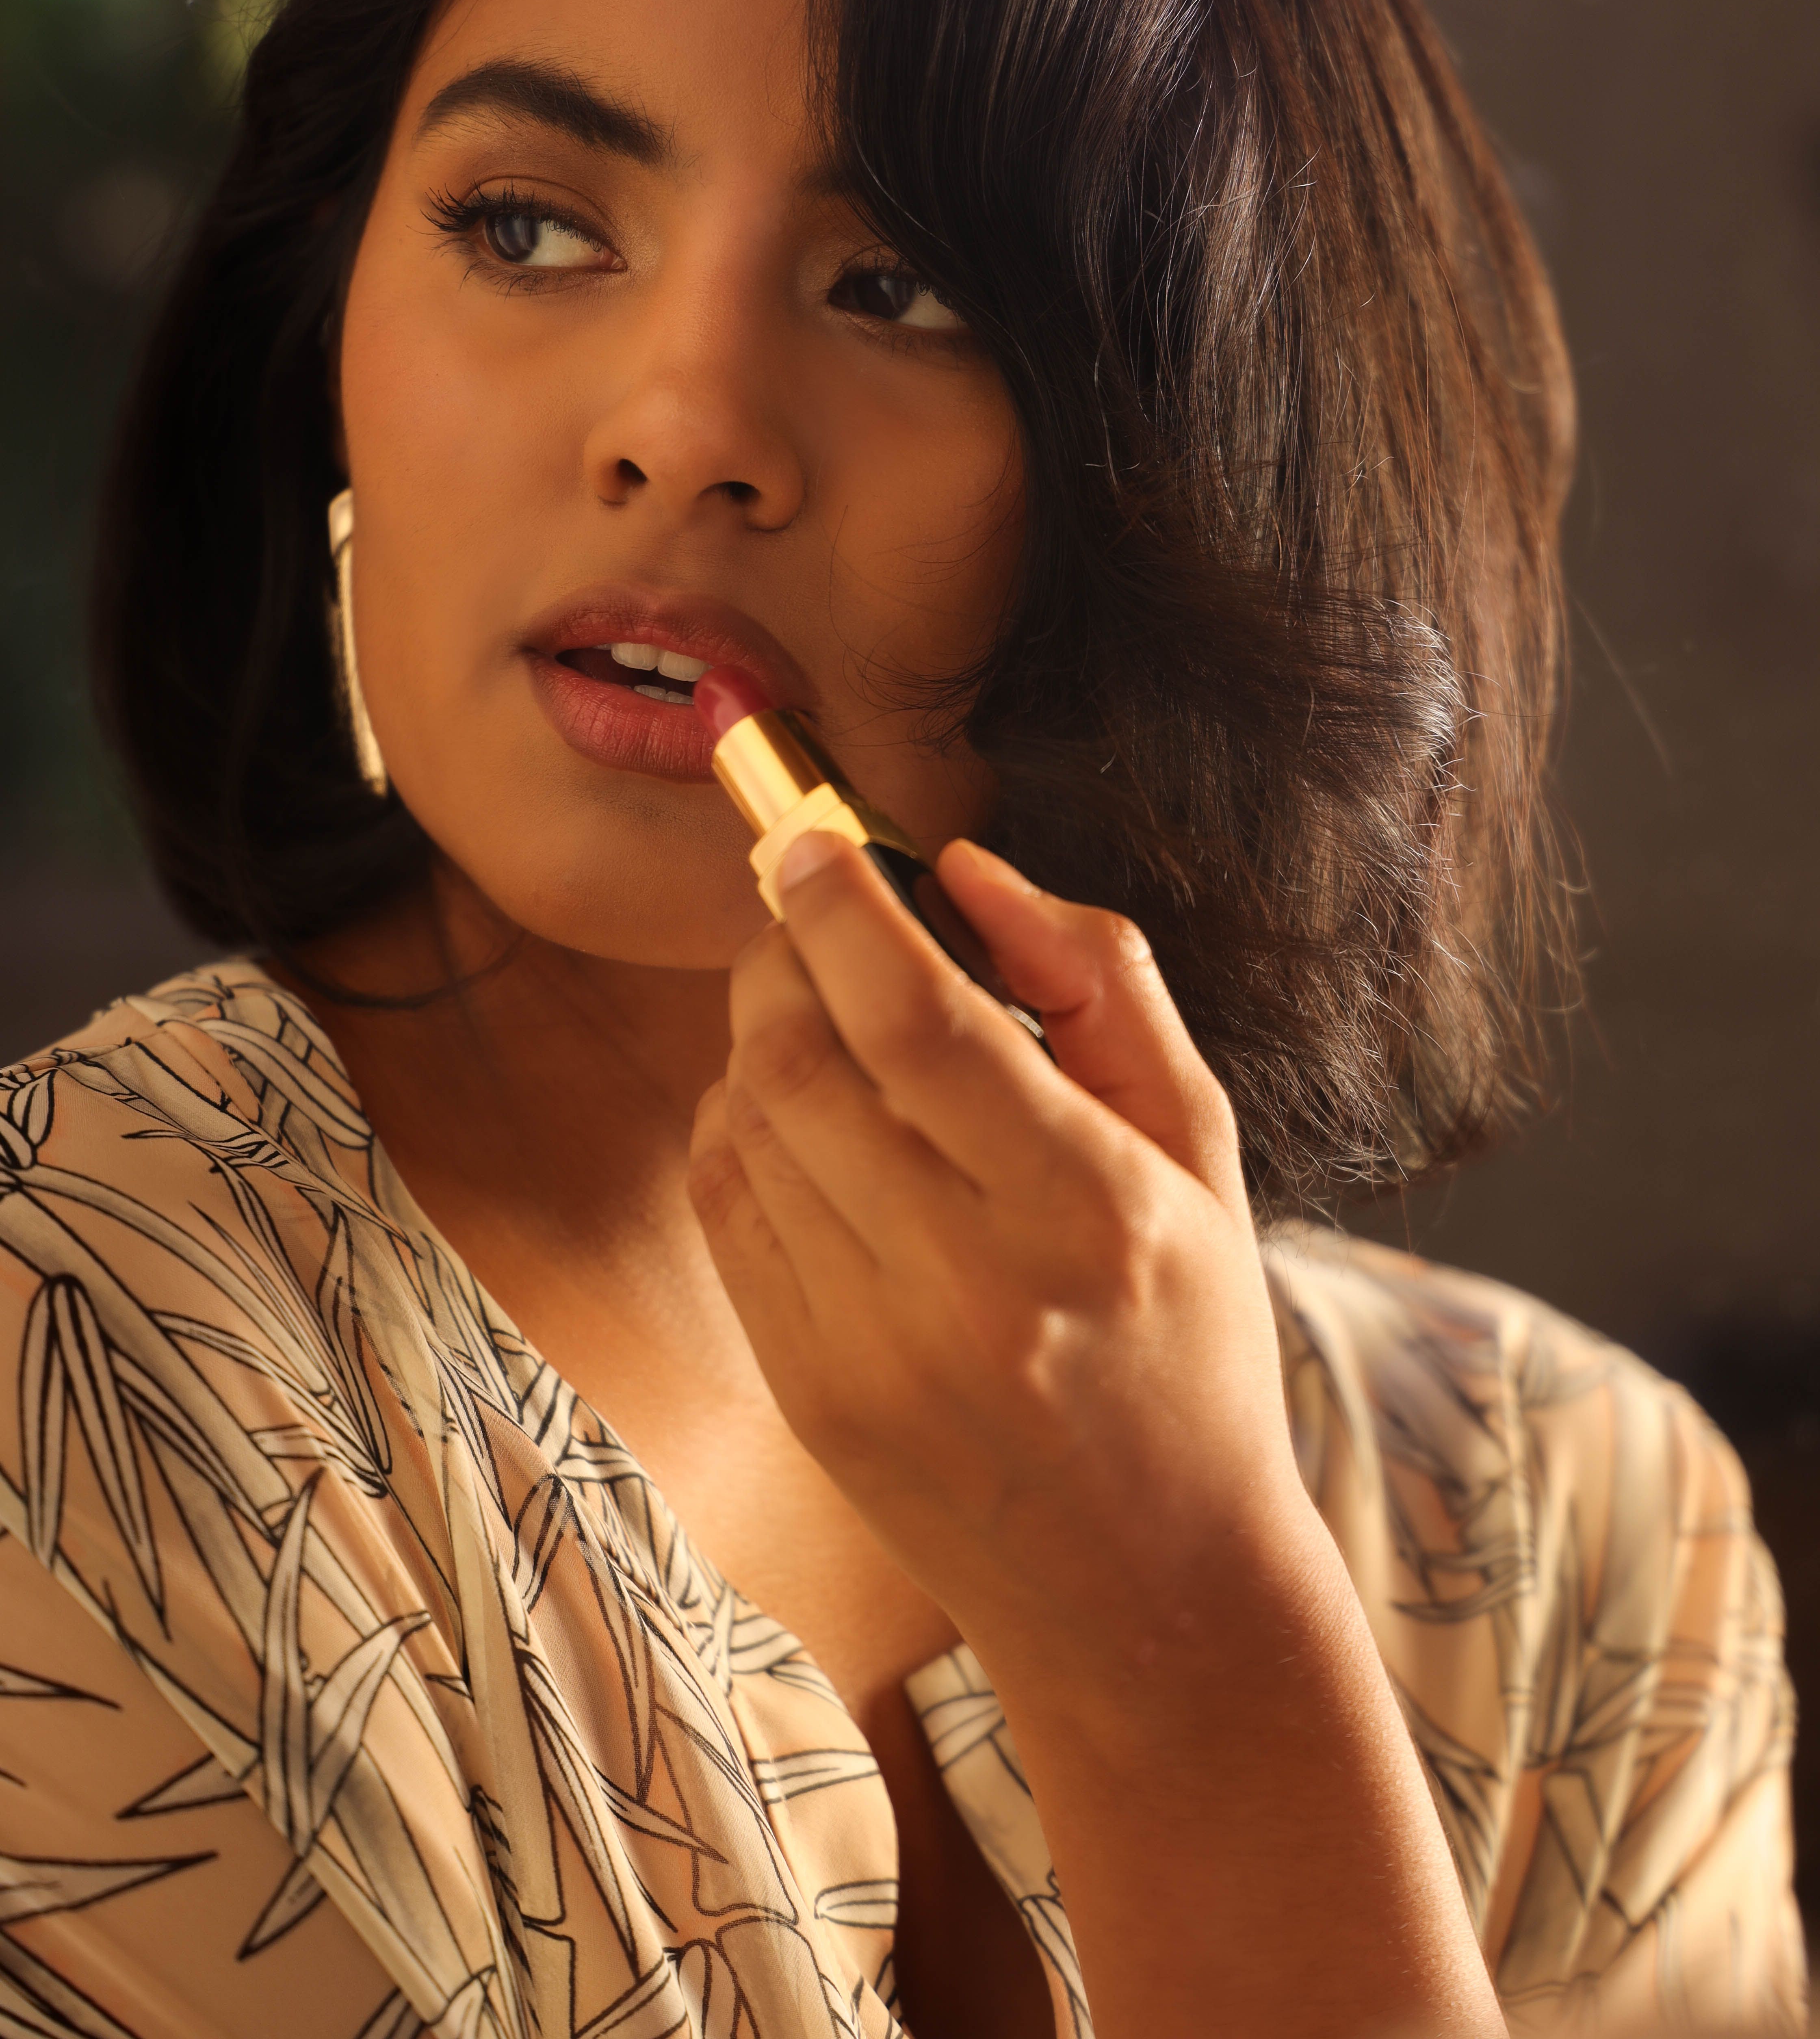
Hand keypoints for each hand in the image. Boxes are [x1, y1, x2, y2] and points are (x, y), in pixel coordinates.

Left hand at [688, 833, 1504, 2038]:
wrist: (1151, 1589)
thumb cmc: (1191, 1343)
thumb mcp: (1198, 1149)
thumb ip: (1101, 984)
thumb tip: (972, 872)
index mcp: (1087, 1211)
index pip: (920, 1023)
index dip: (845, 911)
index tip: (804, 837)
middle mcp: (969, 1285)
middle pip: (802, 1062)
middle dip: (783, 958)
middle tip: (811, 917)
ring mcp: (870, 1352)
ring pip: (744, 1127)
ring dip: (759, 1038)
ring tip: (823, 1019)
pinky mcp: (807, 1395)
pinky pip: (725, 1211)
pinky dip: (739, 1128)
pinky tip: (803, 1117)